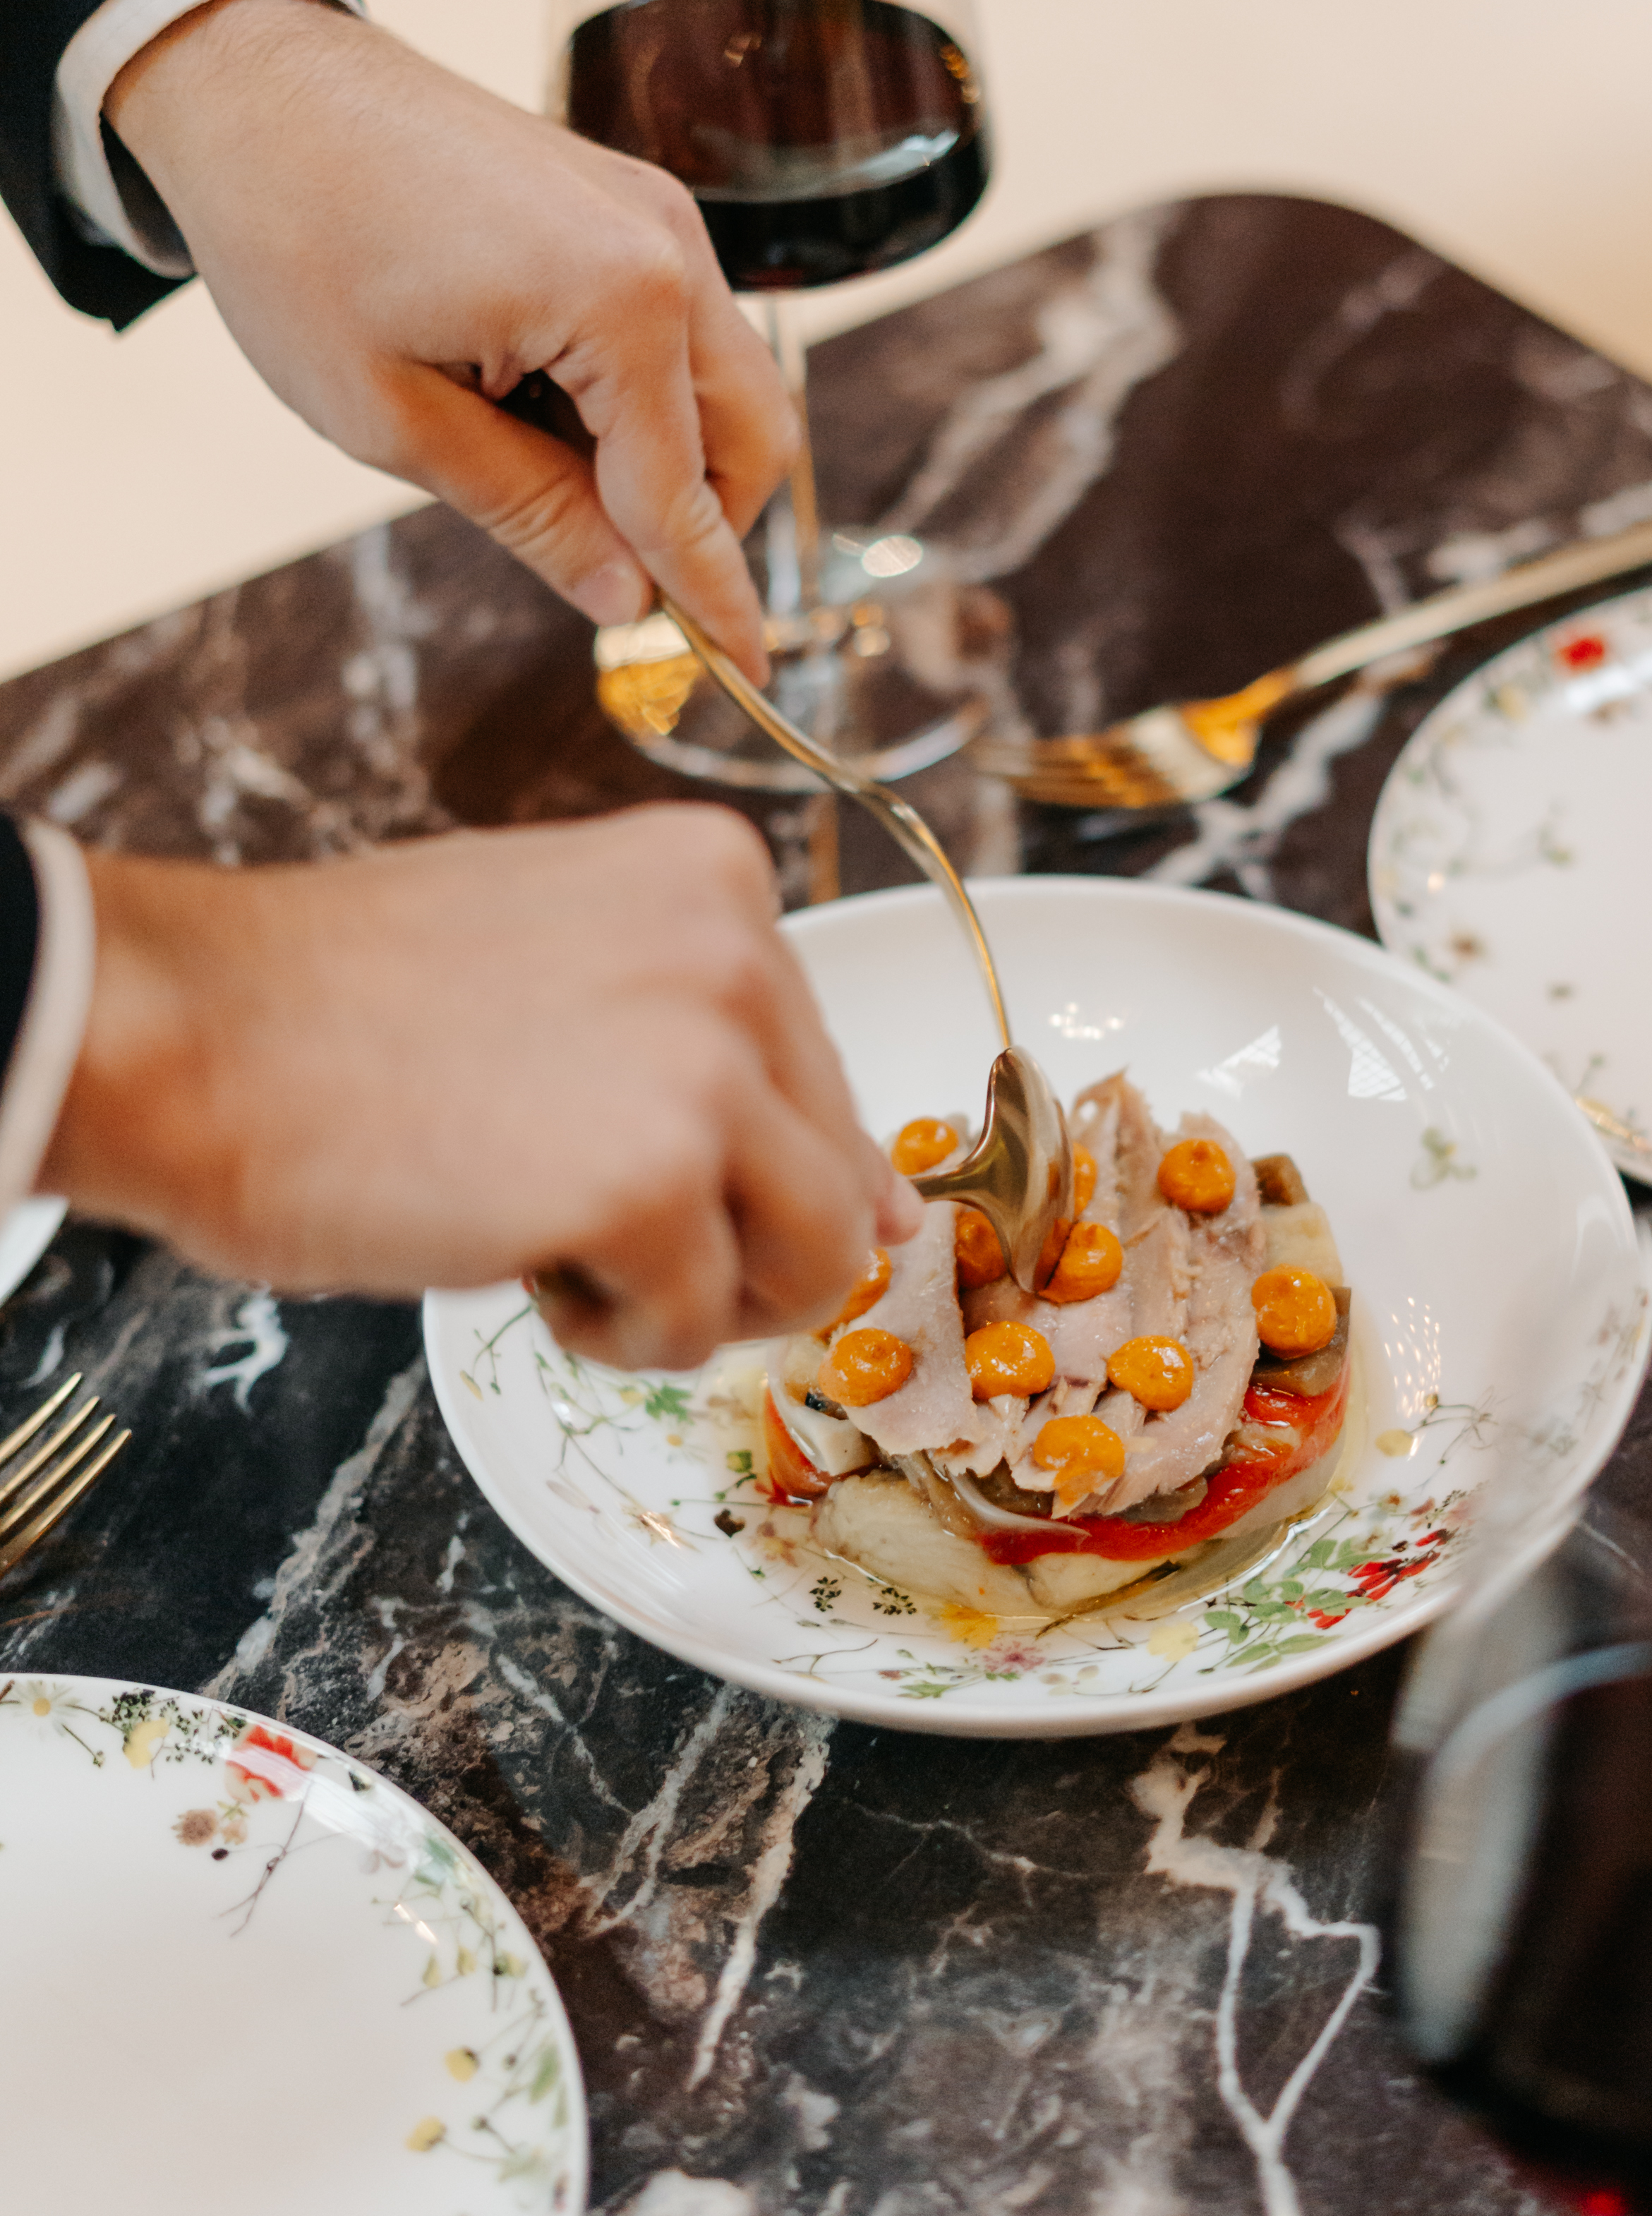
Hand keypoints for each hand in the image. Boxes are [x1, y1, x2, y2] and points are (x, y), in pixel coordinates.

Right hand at [41, 808, 918, 1368]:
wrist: (190, 1034)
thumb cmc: (349, 1016)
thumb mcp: (575, 982)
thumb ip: (730, 1061)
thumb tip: (897, 1213)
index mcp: (724, 878)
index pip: (821, 1078)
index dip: (739, 1164)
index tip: (631, 1160)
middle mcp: (743, 952)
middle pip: (837, 1174)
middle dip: (729, 1238)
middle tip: (583, 1215)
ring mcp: (708, 1062)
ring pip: (820, 1259)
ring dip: (698, 1297)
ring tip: (566, 1245)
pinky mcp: (654, 1178)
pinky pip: (702, 1325)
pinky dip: (617, 1337)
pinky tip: (516, 1259)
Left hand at [106, 0, 790, 680]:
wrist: (247, 78)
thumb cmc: (297, 239)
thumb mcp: (396, 419)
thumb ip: (530, 513)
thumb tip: (625, 600)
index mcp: (619, 301)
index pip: (684, 494)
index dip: (710, 597)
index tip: (744, 672)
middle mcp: (669, 248)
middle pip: (751, 438)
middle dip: (703, 524)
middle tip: (613, 577)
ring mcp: (659, 214)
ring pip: (725, 384)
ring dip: (665, 457)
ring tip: (532, 460)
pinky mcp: (632, 201)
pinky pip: (680, 327)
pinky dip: (640, 394)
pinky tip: (538, 398)